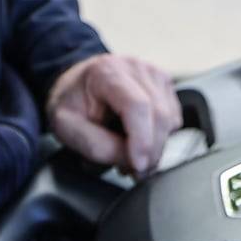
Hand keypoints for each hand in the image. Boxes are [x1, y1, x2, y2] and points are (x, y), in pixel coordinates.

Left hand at [47, 54, 182, 173]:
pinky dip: (161, 137)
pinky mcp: (165, 85)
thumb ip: (96, 145)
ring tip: (131, 154)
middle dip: (150, 152)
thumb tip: (129, 160)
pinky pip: (173, 119)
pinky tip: (140, 138)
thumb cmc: (72, 103)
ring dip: (155, 147)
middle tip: (134, 172)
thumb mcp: (66, 127)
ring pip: (169, 120)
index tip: (138, 165)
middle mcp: (135, 68)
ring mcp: (153, 74)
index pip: (137, 106)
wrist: (78, 84)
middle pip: (159, 115)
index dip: (142, 140)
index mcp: (107, 73)